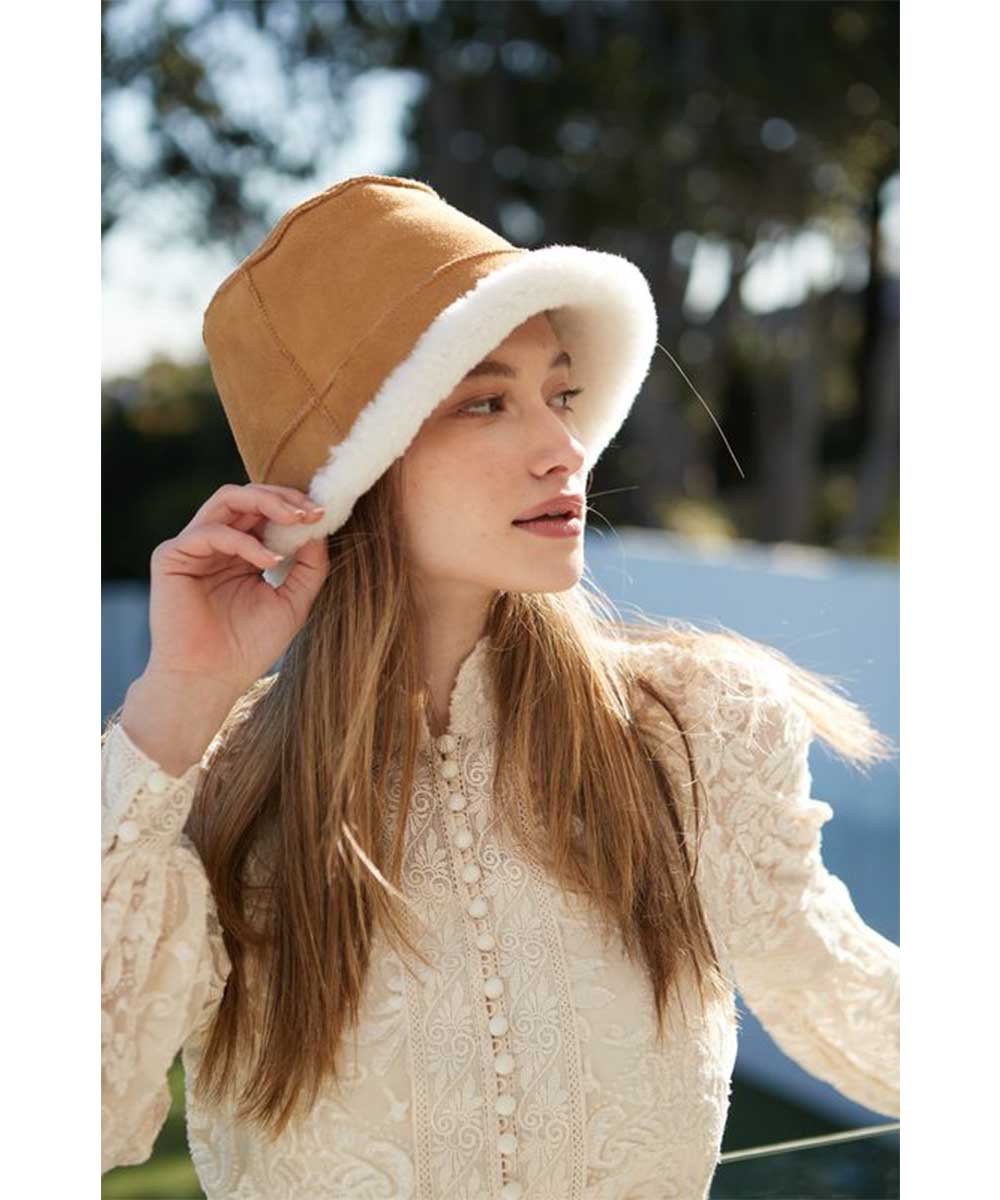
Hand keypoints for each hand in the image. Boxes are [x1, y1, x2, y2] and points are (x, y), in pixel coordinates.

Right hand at [141, 482, 328, 701]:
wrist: (210, 680)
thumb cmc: (248, 647)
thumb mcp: (292, 602)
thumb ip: (309, 565)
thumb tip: (320, 528)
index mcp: (241, 552)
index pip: (265, 511)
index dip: (295, 507)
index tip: (324, 513)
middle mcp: (216, 544)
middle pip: (247, 496)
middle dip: (284, 497)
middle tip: (312, 510)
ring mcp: (192, 547)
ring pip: (227, 498)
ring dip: (267, 503)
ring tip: (296, 520)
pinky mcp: (171, 556)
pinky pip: (211, 532)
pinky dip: (245, 541)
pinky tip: (269, 560)